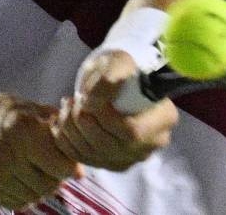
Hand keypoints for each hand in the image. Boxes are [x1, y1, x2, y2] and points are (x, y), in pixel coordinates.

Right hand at [0, 92, 81, 209]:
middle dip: (53, 178)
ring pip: (32, 196)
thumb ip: (58, 133)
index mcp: (23, 128)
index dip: (68, 166)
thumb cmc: (1, 114)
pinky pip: (14, 202)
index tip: (65, 162)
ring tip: (29, 170)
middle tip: (46, 166)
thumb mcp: (29, 108)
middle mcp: (6, 152)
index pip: (62, 166)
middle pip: (49, 185)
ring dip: (37, 187)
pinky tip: (15, 177)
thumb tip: (82, 170)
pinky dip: (20, 194)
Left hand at [53, 50, 178, 170]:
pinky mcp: (112, 163)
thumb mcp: (119, 63)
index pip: (132, 131)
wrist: (114, 79)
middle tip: (71, 100)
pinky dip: (67, 141)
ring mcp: (132, 157)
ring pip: (95, 155)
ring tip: (66, 106)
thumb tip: (92, 100)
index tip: (87, 98)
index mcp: (164, 118)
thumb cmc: (121, 68)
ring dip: (72, 130)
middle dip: (84, 123)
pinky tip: (62, 121)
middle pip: (111, 146)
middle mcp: (152, 144)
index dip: (105, 118)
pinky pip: (84, 160)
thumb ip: (110, 79)